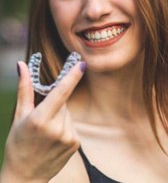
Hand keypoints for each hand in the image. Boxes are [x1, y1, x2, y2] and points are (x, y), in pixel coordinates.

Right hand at [0, 60, 85, 181]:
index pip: (61, 92)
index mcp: (40, 119)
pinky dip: (65, 126)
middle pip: (63, 102)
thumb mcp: (19, 115)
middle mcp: (57, 129)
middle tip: (42, 117)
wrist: (25, 176)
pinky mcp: (76, 144)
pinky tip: (54, 138)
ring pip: (68, 113)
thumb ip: (24, 88)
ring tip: (47, 131)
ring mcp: (68, 137)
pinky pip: (72, 125)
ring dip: (60, 116)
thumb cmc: (18, 143)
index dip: (72, 76)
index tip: (82, 64)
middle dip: (55, 104)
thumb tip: (22, 65)